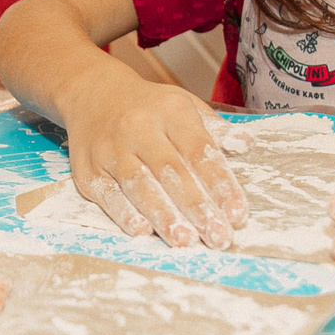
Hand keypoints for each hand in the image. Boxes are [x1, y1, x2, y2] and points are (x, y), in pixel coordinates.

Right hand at [56, 72, 249, 248]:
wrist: (91, 93)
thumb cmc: (148, 107)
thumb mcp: (184, 105)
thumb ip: (214, 129)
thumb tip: (247, 144)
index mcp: (170, 112)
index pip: (199, 150)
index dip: (219, 183)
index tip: (236, 213)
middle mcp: (139, 128)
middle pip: (171, 172)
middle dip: (197, 208)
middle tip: (218, 237)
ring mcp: (110, 150)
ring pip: (139, 185)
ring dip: (163, 216)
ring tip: (186, 241)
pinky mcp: (87, 170)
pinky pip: (107, 195)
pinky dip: (124, 214)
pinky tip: (142, 231)